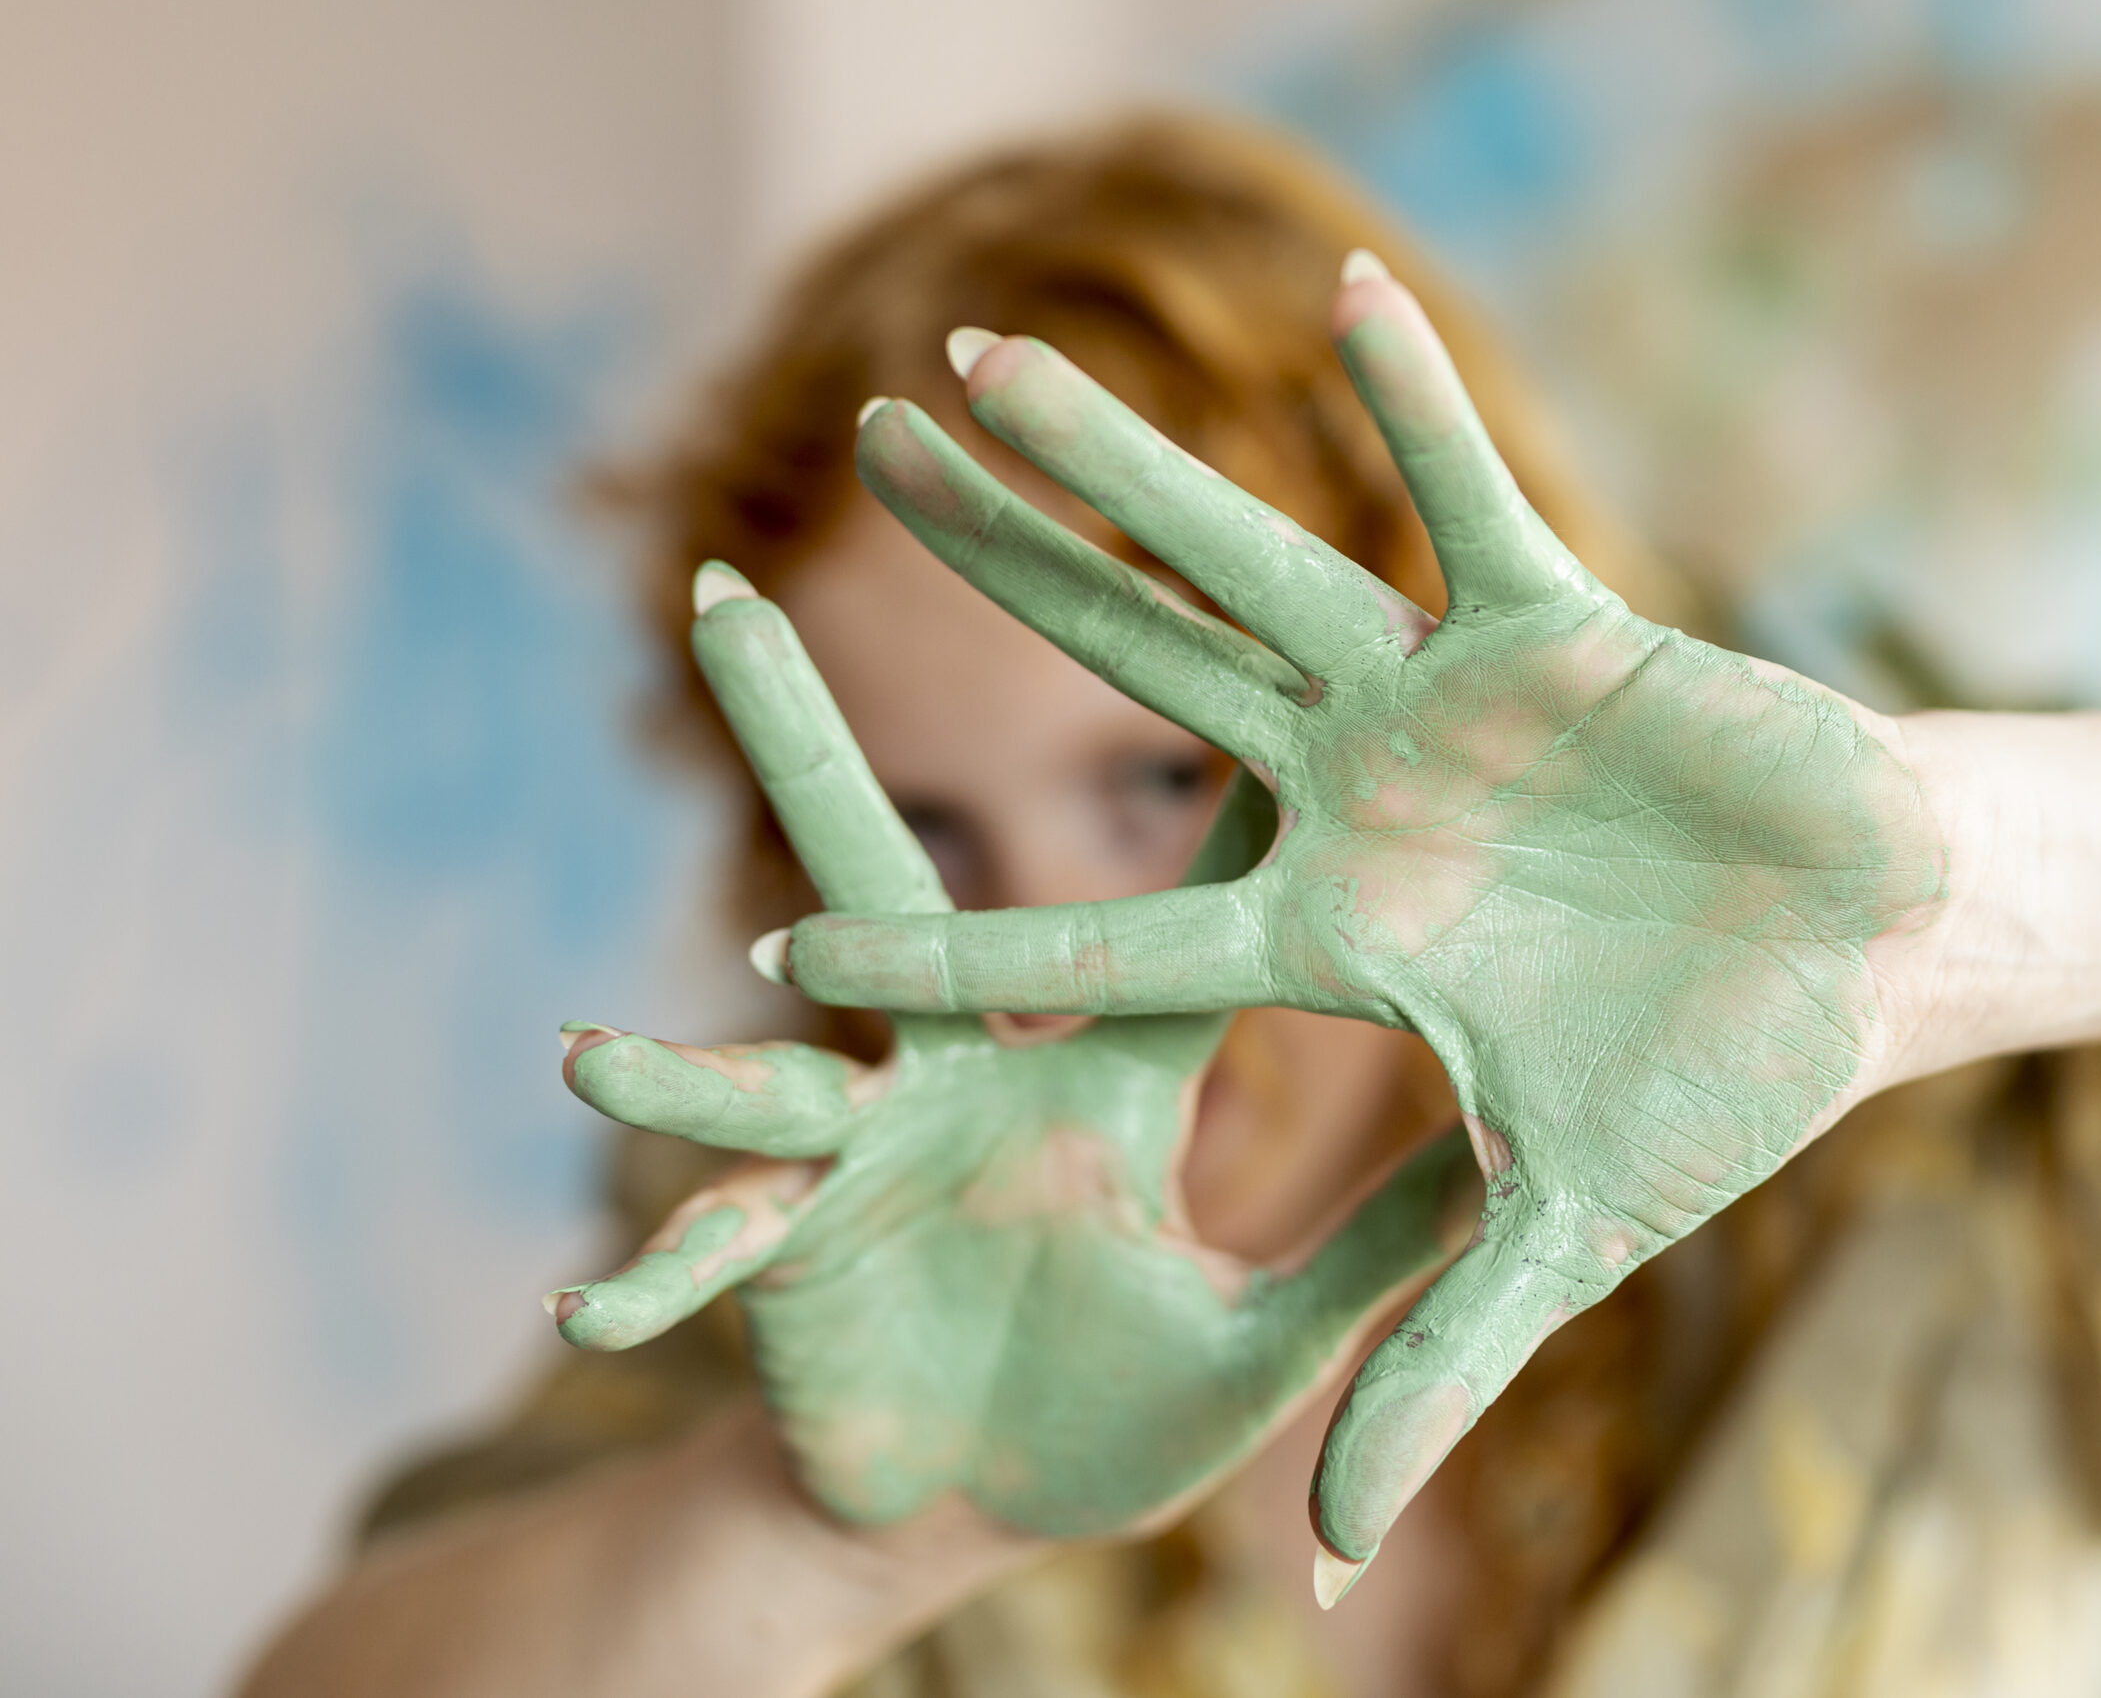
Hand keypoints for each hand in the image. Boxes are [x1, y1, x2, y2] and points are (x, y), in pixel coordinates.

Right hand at [548, 565, 1475, 1539]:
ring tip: (594, 1013)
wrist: (975, 1515)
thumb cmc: (1123, 1417)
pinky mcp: (784, 1253)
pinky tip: (598, 1309)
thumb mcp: (1265, 1335)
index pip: (1155, 904)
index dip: (1203, 783)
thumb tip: (1504, 1161)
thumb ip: (1373, 1253)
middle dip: (800, 740)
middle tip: (726, 588)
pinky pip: (716, 1249)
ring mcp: (861, 1152)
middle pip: (898, 887)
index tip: (1222, 630)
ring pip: (768, 1045)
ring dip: (682, 1020)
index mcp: (1098, 1076)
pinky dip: (665, 1273)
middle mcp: (960, 1074)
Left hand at [766, 256, 1949, 1588]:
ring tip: (988, 362)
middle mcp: (1358, 803)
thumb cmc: (1733, 1085)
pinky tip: (1342, 289)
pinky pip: (1474, 499)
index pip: (1107, 948)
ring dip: (1124, 468)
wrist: (1890, 957)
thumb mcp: (1558, 1243)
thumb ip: (1429, 1375)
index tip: (792, 938)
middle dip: (996, 578)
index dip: (958, 948)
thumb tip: (1327, 1569)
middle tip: (853, 470)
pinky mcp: (1562, 630)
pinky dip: (1416, 403)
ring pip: (1250, 568)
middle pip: (1128, 684)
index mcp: (1337, 941)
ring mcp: (1445, 708)